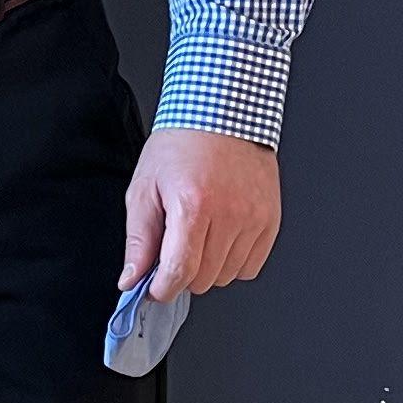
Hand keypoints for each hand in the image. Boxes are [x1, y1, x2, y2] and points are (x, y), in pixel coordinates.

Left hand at [121, 127, 281, 300]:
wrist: (222, 114)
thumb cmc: (182, 145)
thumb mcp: (144, 188)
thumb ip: (139, 239)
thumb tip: (132, 279)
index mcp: (192, 205)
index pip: (178, 272)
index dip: (162, 288)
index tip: (155, 288)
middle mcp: (228, 213)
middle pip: (203, 279)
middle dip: (182, 273)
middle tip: (175, 246)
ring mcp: (254, 218)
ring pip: (227, 276)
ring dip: (208, 267)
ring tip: (200, 234)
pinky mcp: (270, 220)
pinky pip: (251, 266)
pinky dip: (233, 261)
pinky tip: (221, 237)